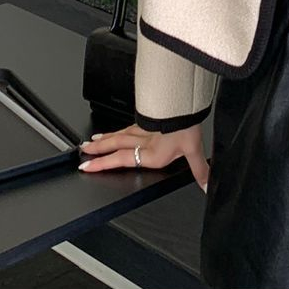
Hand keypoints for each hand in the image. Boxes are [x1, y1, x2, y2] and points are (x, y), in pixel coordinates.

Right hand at [78, 121, 209, 191]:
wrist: (186, 103)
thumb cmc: (187, 125)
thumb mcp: (194, 149)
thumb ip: (199, 170)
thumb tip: (206, 185)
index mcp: (151, 153)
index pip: (121, 160)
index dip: (103, 164)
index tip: (87, 166)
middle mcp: (144, 141)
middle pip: (115, 145)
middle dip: (98, 150)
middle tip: (82, 152)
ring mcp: (146, 128)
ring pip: (120, 134)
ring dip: (105, 138)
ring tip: (92, 141)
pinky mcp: (150, 118)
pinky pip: (130, 125)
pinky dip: (121, 128)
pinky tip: (120, 128)